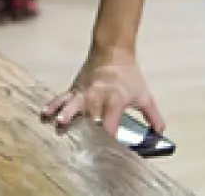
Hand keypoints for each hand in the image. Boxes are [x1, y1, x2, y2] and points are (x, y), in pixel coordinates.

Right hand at [42, 46, 165, 139]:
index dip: (109, 140)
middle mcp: (97, 97)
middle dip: (85, 135)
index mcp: (114, 100)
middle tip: (81, 149)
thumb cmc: (128, 76)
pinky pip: (61, 98)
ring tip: (59, 124)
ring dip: (66, 116)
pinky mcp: (75, 89)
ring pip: (72, 107)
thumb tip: (159, 134)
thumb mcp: (144, 95)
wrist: (113, 51)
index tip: (108, 152)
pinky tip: (45, 113)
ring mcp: (83, 93)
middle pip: (89, 120)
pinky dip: (53, 105)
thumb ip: (153, 117)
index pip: (110, 126)